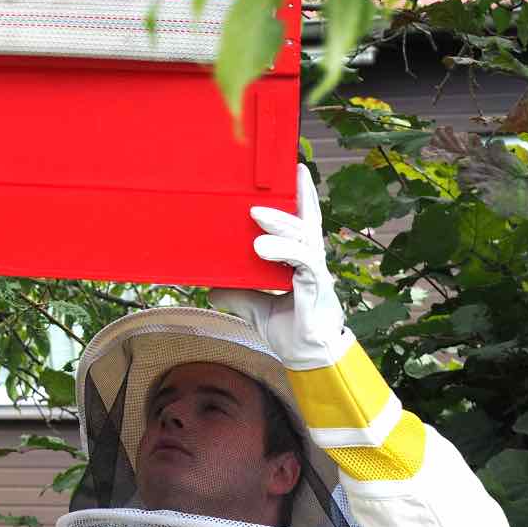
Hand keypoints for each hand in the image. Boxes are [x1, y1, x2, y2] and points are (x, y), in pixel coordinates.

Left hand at [211, 164, 350, 369]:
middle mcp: (311, 259)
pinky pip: (303, 260)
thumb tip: (210, 288)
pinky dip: (284, 251)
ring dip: (279, 225)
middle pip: (303, 222)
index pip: (302, 219)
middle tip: (258, 197)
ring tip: (256, 217)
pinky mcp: (317, 284)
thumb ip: (236, 292)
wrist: (306, 356)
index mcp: (300, 257)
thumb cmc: (288, 327)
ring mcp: (316, 270)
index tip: (296, 170)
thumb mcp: (253, 305)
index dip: (302, 195)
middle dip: (287, 204)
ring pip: (302, 236)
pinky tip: (263, 248)